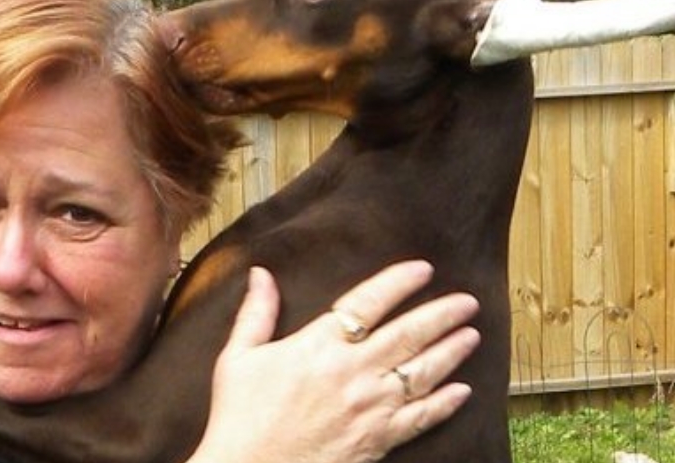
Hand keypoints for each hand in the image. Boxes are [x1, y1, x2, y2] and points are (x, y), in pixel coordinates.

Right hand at [190, 260, 479, 462]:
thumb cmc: (239, 416)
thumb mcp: (238, 357)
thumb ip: (256, 313)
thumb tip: (261, 273)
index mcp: (318, 345)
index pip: (369, 302)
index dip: (400, 282)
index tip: (423, 269)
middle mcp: (352, 371)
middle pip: (409, 333)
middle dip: (442, 314)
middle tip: (467, 301)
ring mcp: (369, 407)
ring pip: (423, 372)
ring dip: (451, 351)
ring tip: (471, 335)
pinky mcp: (377, 440)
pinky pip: (421, 418)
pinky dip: (445, 404)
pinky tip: (462, 391)